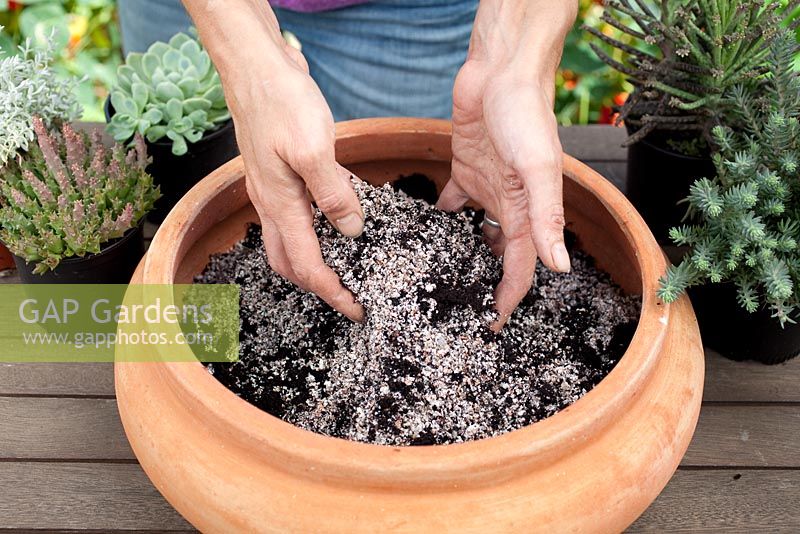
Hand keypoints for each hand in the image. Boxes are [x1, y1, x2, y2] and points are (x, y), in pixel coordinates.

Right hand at [186, 2, 364, 320]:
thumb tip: (351, 230)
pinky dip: (313, 228)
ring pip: (288, 241)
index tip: (357, 309)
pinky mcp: (278, 173)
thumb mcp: (314, 148)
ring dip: (311, 261)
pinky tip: (335, 220)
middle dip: (318, 286)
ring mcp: (272, 189)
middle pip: (290, 263)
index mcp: (280, 205)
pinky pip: (295, 214)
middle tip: (348, 295)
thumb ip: (333, 193)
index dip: (333, 292)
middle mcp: (272, 203)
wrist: (255, 67)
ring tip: (342, 267)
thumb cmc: (280, 101)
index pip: (308, 265)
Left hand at [437, 1, 576, 330]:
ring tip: (433, 281)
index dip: (507, 297)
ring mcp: (485, 190)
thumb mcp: (538, 168)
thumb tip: (561, 265)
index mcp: (527, 212)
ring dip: (460, 257)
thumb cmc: (525, 115)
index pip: (521, 267)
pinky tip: (416, 234)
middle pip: (496, 257)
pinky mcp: (464, 171)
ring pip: (472, 236)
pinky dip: (437, 220)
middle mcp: (507, 206)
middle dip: (482, 283)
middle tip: (455, 309)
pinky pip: (450, 204)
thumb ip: (546, 216)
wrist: (501, 71)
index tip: (490, 325)